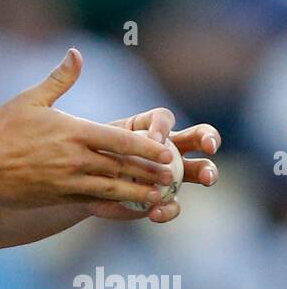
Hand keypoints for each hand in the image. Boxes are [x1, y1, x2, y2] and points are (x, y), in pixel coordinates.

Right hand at [0, 48, 174, 209]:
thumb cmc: (0, 129)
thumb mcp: (31, 99)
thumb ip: (59, 79)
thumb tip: (76, 54)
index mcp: (72, 131)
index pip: (119, 140)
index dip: (146, 147)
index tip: (167, 151)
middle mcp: (74, 158)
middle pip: (121, 167)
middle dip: (150, 172)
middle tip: (175, 176)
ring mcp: (67, 181)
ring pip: (112, 189)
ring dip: (138, 192)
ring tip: (161, 196)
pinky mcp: (58, 197)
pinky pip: (93, 203)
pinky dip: (114, 205)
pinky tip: (129, 208)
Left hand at [81, 106, 220, 224]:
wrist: (79, 188)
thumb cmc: (83, 155)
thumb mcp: (87, 137)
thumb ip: (98, 126)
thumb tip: (87, 76)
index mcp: (146, 127)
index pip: (163, 118)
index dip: (163, 126)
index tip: (155, 138)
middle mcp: (166, 147)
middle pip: (197, 136)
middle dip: (209, 138)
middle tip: (210, 147)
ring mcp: (170, 174)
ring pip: (200, 169)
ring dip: (208, 171)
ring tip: (207, 178)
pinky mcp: (163, 199)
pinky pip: (174, 204)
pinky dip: (169, 208)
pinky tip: (157, 213)